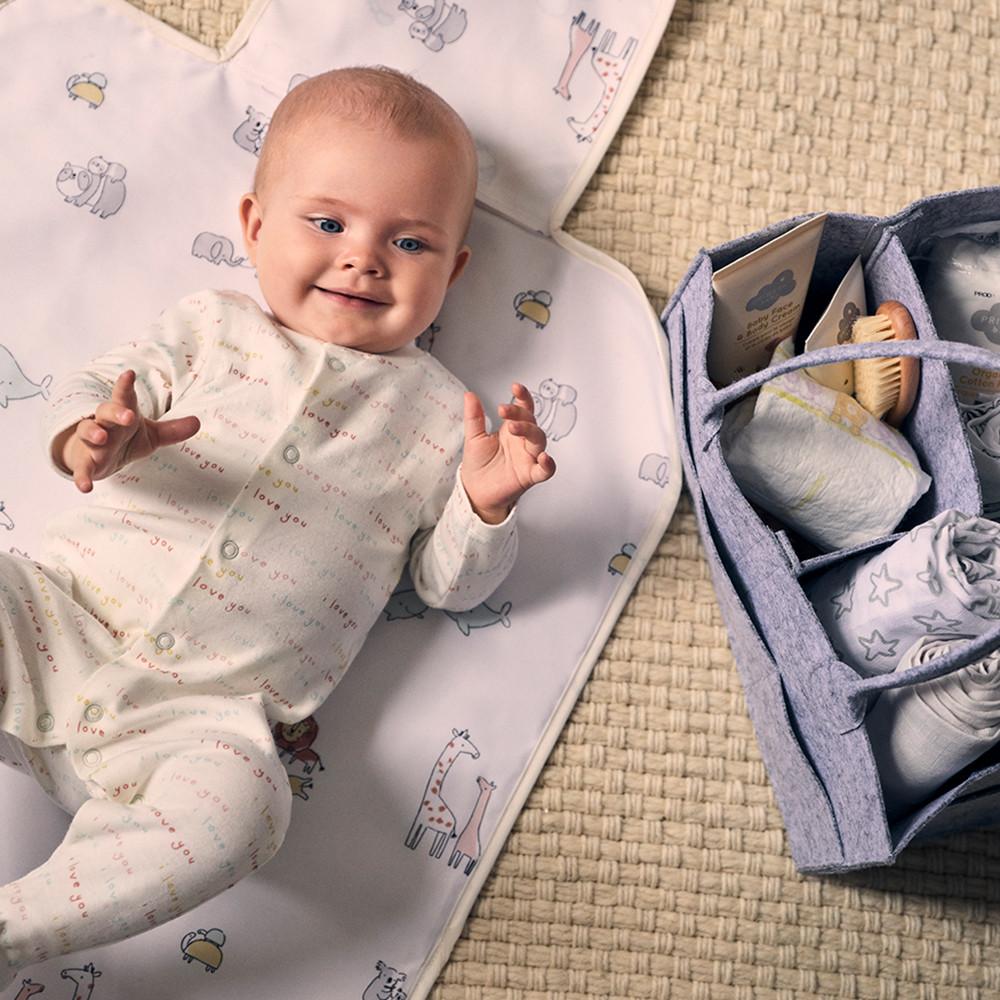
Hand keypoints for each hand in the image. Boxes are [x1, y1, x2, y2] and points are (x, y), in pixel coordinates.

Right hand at [60, 369, 200, 492]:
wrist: (96, 456)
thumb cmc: (123, 439)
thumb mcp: (151, 435)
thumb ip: (172, 430)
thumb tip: (197, 422)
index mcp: (123, 413)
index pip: (124, 397)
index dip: (125, 386)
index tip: (129, 374)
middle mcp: (105, 424)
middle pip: (106, 412)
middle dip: (115, 413)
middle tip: (128, 416)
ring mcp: (93, 442)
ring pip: (87, 432)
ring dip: (92, 433)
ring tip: (101, 438)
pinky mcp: (86, 462)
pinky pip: (82, 468)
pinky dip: (82, 476)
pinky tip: (85, 486)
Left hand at [461, 383, 555, 523]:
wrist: (475, 491)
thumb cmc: (478, 464)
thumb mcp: (474, 437)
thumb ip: (474, 417)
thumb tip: (470, 395)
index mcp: (512, 430)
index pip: (524, 409)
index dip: (523, 397)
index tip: (516, 387)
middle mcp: (523, 442)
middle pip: (531, 422)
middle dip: (520, 414)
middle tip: (504, 411)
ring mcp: (528, 458)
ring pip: (539, 441)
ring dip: (529, 431)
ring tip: (513, 427)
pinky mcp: (530, 475)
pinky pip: (545, 470)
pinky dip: (548, 464)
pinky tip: (543, 458)